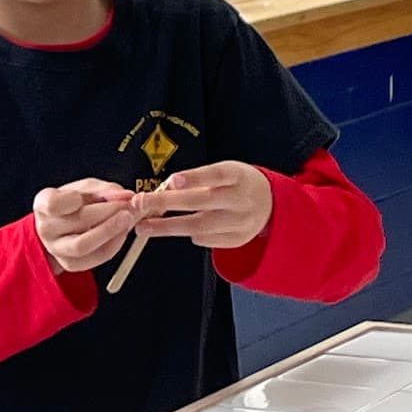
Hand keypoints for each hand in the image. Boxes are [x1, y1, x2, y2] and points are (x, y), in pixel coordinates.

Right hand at [32, 178, 136, 272]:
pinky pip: (95, 257)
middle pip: (77, 222)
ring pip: (84, 245)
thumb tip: (126, 196)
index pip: (53, 204)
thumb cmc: (75, 203)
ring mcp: (57, 249)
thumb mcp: (87, 189)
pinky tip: (121, 232)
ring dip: (111, 230)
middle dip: (107, 212)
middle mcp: (46, 228)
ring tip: (127, 218)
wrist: (64, 226)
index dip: (71, 200)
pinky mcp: (71, 264)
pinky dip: (114, 244)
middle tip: (127, 205)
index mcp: (43, 204)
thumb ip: (106, 190)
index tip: (85, 196)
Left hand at [135, 162, 273, 249]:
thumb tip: (164, 189)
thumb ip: (197, 180)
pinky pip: (207, 240)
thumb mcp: (225, 172)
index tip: (172, 180)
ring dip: (169, 227)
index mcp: (238, 176)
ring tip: (145, 227)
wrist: (271, 202)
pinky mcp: (239, 239)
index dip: (194, 178)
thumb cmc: (237, 183)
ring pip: (200, 226)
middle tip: (141, 204)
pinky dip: (192, 235)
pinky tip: (182, 229)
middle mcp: (242, 199)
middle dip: (167, 203)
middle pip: (201, 202)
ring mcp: (242, 222)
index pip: (215, 175)